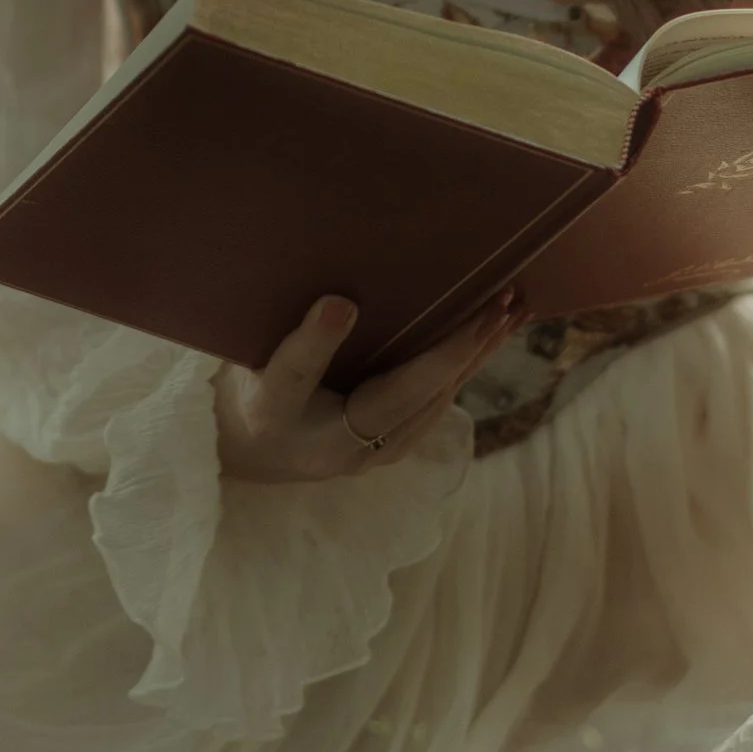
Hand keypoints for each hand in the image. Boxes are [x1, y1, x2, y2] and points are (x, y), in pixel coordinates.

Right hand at [214, 287, 525, 483]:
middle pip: (434, 395)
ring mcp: (381, 452)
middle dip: (477, 346)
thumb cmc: (248, 404)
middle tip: (513, 298)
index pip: (406, 390)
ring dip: (477, 355)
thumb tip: (343, 303)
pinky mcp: (387, 442)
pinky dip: (458, 366)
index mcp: (337, 439)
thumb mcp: (264, 379)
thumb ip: (303, 347)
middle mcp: (368, 453)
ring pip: (440, 399)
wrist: (239, 450)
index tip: (485, 311)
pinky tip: (479, 338)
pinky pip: (432, 401)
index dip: (449, 350)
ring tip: (510, 310)